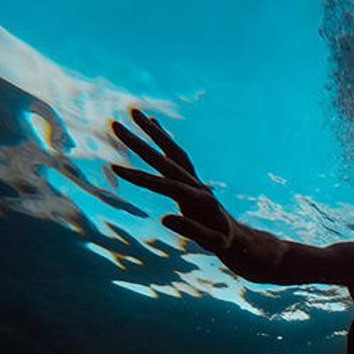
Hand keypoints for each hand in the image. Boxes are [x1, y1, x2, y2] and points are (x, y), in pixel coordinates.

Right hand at [110, 109, 236, 253]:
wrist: (237, 237)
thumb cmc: (223, 241)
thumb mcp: (210, 241)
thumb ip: (191, 230)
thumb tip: (165, 218)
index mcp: (199, 198)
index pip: (166, 185)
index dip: (142, 178)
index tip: (116, 167)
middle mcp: (196, 183)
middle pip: (166, 159)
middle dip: (140, 143)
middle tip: (115, 124)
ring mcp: (194, 179)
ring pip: (172, 150)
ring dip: (153, 131)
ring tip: (134, 112)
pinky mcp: (191, 179)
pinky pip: (176, 155)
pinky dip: (164, 138)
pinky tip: (154, 124)